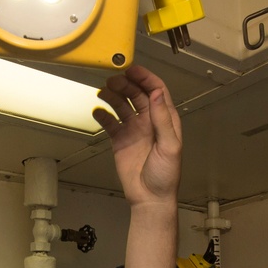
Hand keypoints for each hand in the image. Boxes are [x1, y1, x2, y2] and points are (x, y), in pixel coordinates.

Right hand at [93, 66, 182, 207]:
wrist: (150, 198)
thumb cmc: (166, 176)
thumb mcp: (170, 146)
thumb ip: (163, 119)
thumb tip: (158, 94)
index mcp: (165, 119)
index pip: (156, 91)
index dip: (145, 78)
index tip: (132, 70)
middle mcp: (149, 121)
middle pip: (137, 94)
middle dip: (126, 84)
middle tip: (113, 80)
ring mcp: (134, 129)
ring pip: (122, 105)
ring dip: (113, 96)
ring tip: (103, 91)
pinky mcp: (121, 140)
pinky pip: (110, 122)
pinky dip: (103, 114)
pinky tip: (97, 111)